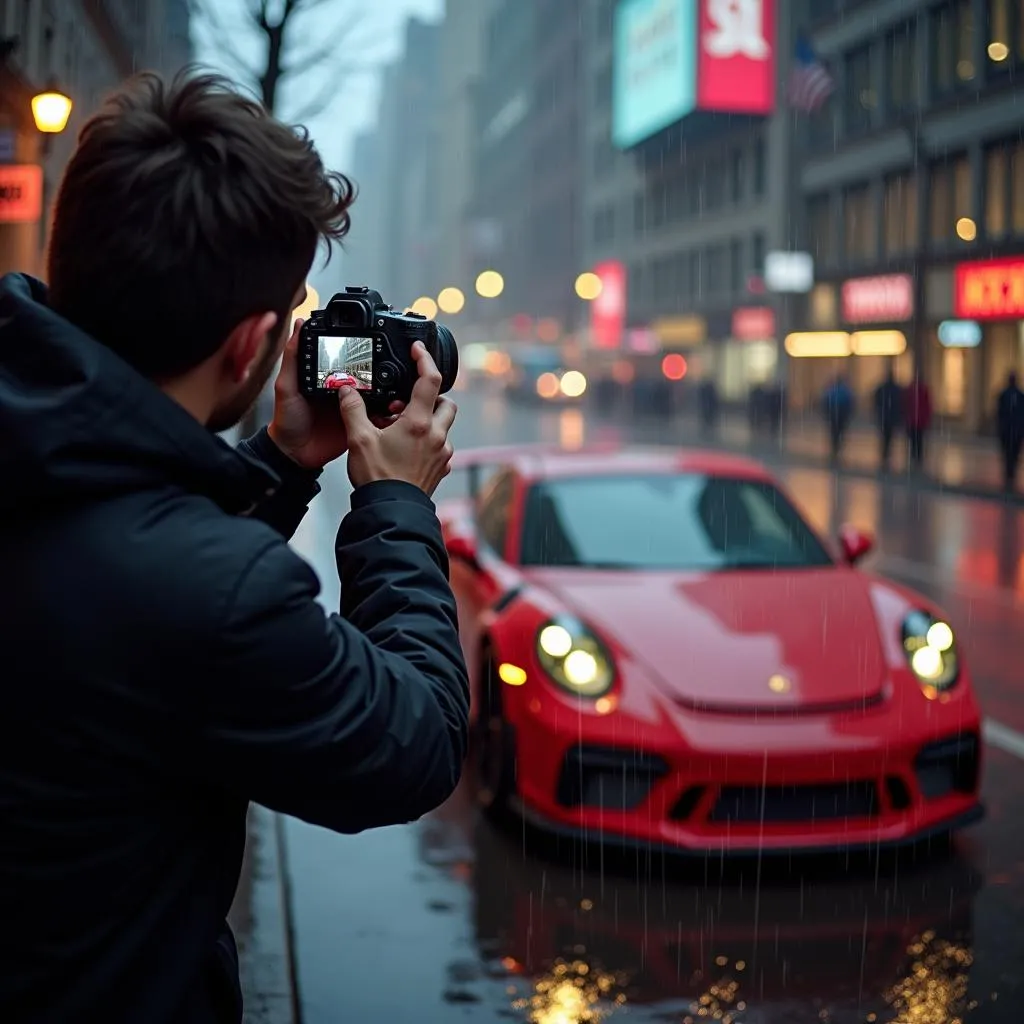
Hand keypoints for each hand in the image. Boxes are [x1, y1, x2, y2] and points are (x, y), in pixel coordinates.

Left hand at [268, 319, 401, 469]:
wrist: (294, 454)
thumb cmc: (286, 421)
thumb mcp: (286, 385)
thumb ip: (293, 356)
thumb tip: (298, 324)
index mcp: (326, 377)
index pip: (345, 359)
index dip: (356, 350)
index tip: (369, 339)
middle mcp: (342, 390)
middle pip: (365, 375)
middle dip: (378, 369)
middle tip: (388, 362)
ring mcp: (353, 408)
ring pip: (376, 393)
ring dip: (386, 389)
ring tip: (394, 382)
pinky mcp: (360, 424)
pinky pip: (377, 416)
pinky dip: (386, 411)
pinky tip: (391, 405)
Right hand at [339, 341, 456, 495]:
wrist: (390, 512)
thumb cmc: (378, 479)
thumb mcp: (358, 439)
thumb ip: (352, 409)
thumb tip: (346, 389)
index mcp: (419, 423)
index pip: (430, 380)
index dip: (424, 359)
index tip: (417, 350)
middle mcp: (437, 436)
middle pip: (446, 403)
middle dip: (431, 396)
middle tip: (407, 400)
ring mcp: (442, 454)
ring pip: (443, 426)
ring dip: (428, 420)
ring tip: (402, 426)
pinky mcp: (440, 469)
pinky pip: (440, 447)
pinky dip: (428, 441)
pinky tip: (407, 448)